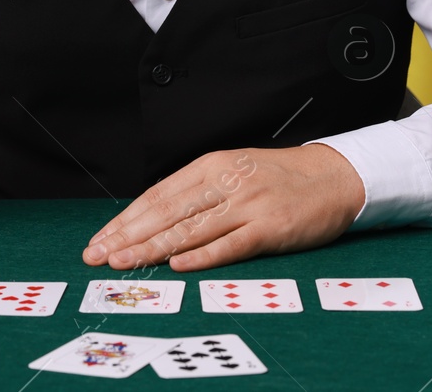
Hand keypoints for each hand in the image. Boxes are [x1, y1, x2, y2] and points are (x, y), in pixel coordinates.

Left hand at [82, 145, 365, 271]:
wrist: (333, 176)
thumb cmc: (279, 178)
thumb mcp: (234, 171)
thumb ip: (198, 192)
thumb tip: (154, 218)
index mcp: (212, 166)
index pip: (158, 195)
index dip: (126, 219)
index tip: (101, 238)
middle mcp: (226, 182)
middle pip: (167, 211)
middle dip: (127, 235)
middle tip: (98, 254)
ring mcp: (248, 204)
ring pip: (190, 229)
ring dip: (152, 248)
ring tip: (123, 262)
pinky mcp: (270, 227)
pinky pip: (230, 244)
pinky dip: (201, 256)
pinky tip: (177, 265)